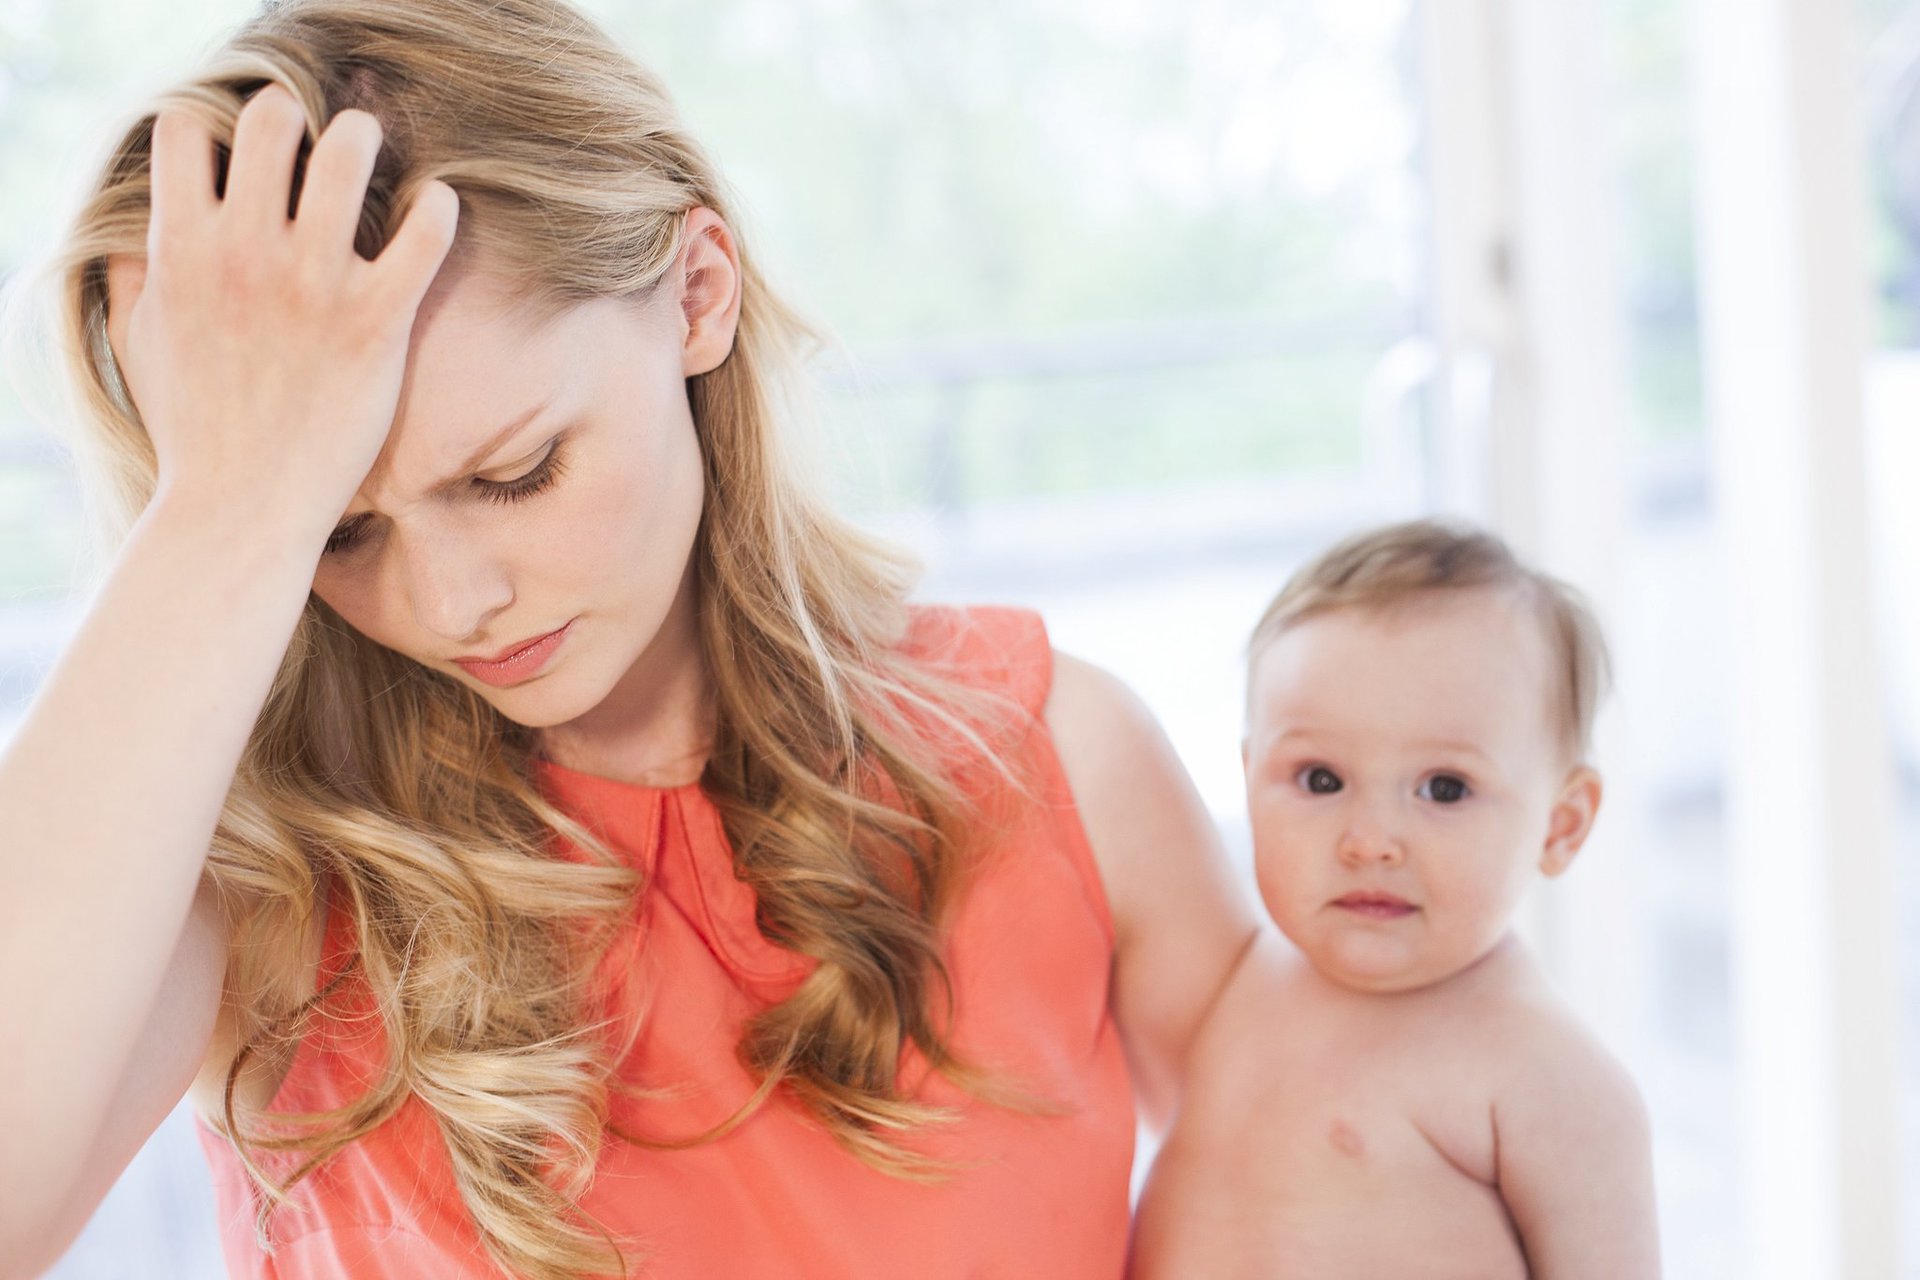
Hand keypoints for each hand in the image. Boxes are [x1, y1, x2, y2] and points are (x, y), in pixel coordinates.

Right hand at [103, 83, 458, 545]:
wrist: (243, 509)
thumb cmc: (194, 430)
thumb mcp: (141, 341)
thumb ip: (137, 275)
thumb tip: (136, 236)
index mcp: (182, 250)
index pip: (186, 129)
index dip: (215, 128)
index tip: (242, 154)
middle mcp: (245, 253)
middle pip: (269, 119)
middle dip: (293, 116)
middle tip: (314, 144)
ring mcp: (314, 283)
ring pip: (346, 151)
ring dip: (362, 138)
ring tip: (370, 154)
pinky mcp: (376, 321)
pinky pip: (425, 230)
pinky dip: (438, 206)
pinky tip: (436, 208)